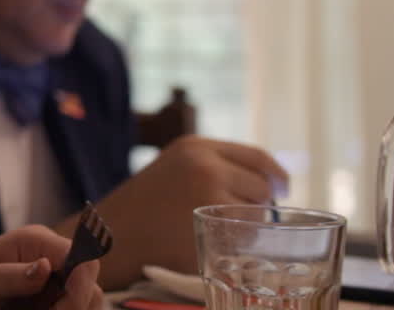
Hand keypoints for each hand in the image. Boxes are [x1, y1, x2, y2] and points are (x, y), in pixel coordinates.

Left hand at [0, 225, 102, 309]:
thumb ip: (12, 276)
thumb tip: (45, 266)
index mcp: (36, 240)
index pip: (82, 257)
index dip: (82, 282)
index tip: (67, 305)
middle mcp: (50, 257)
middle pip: (90, 284)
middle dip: (76, 304)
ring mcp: (51, 281)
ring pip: (85, 302)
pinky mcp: (48, 301)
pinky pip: (67, 309)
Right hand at [69, 135, 287, 288]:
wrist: (109, 236)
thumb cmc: (140, 208)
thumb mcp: (173, 169)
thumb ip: (212, 167)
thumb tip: (267, 182)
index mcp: (195, 147)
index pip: (256, 156)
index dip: (276, 174)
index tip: (284, 188)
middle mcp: (205, 164)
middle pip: (262, 186)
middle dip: (259, 205)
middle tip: (236, 219)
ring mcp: (208, 195)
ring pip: (258, 215)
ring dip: (248, 227)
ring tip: (213, 231)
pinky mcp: (210, 227)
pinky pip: (246, 239)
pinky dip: (237, 246)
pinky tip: (207, 243)